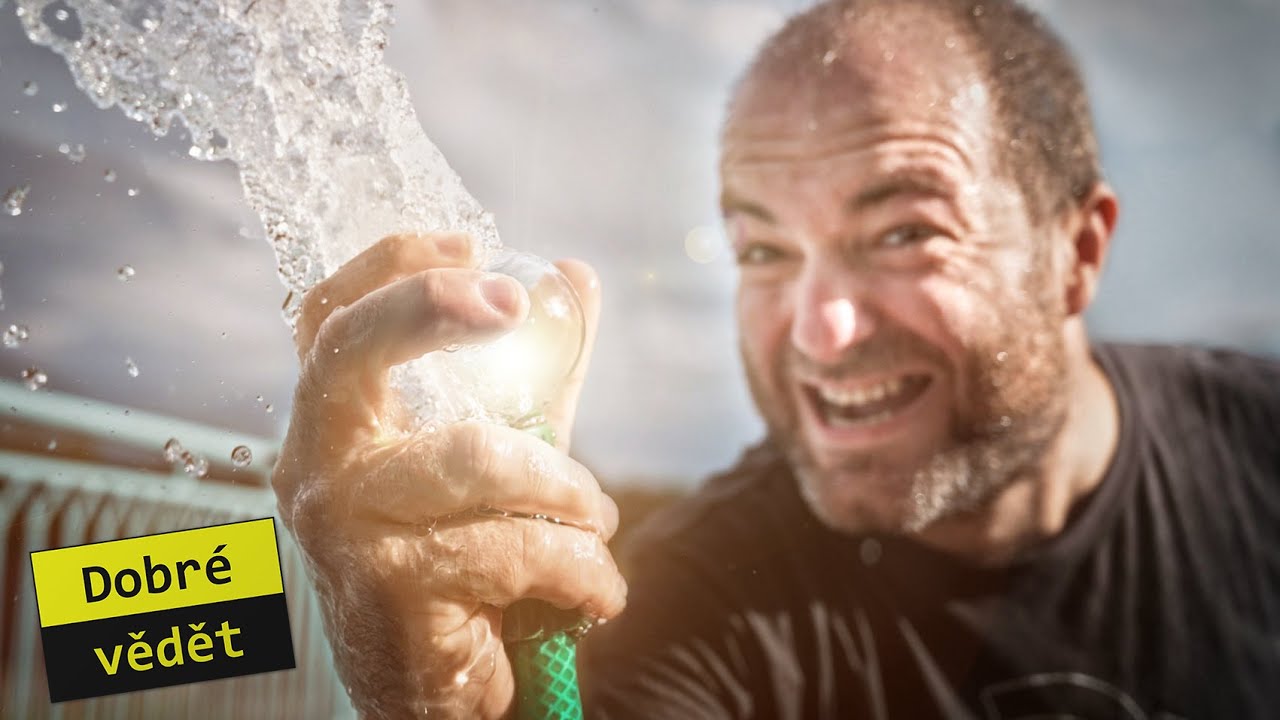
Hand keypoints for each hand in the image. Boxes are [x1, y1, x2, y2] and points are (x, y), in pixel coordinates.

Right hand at [271, 233, 625, 718]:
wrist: (436, 690)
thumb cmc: (465, 558)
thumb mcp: (501, 455)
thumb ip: (535, 371)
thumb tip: (576, 275)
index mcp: (335, 422)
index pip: (326, 317)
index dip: (389, 264)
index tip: (468, 239)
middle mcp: (315, 464)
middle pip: (350, 350)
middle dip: (431, 308)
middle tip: (513, 303)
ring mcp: (341, 526)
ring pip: (474, 459)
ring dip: (566, 488)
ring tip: (597, 520)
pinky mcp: (385, 585)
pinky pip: (511, 546)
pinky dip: (580, 565)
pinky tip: (599, 591)